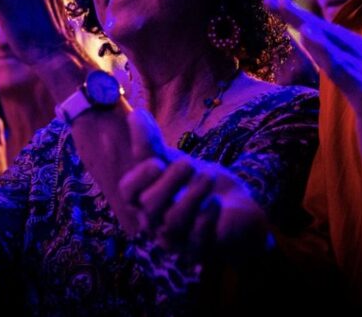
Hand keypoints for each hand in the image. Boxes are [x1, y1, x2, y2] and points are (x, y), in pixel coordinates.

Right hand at [119, 110, 269, 259]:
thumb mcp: (174, 160)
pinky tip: (215, 202)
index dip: (139, 176)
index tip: (157, 161)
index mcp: (144, 199)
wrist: (233, 208)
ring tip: (208, 175)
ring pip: (174, 220)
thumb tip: (135, 113)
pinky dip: (207, 214)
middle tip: (189, 164)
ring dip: (193, 193)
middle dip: (171, 179)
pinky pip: (199, 235)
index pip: (127, 191)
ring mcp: (177, 239)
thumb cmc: (196, 185)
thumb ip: (153, 142)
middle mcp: (155, 222)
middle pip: (150, 204)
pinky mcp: (200, 249)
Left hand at [265, 0, 361, 189]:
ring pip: (335, 46)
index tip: (281, 4)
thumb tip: (318, 47)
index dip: (309, 19)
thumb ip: (346, 70)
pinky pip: (341, 71)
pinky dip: (323, 52)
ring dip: (305, 25)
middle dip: (299, 16)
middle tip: (270, 0)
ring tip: (281, 8)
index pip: (340, 33)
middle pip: (335, 34)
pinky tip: (307, 35)